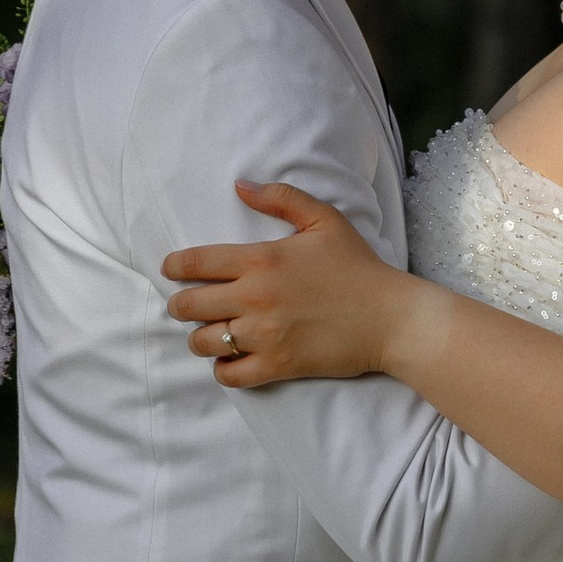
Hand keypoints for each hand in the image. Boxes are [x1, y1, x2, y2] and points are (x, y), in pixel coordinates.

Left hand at [162, 181, 413, 383]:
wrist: (392, 318)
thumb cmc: (359, 267)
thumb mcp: (325, 220)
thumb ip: (281, 198)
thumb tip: (241, 186)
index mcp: (261, 259)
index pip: (195, 263)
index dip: (174, 267)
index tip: (170, 270)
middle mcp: (255, 297)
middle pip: (188, 306)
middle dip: (180, 305)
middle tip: (189, 305)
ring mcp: (264, 335)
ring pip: (202, 342)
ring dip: (200, 338)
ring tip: (212, 333)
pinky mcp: (277, 365)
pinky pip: (228, 374)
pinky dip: (223, 368)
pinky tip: (231, 358)